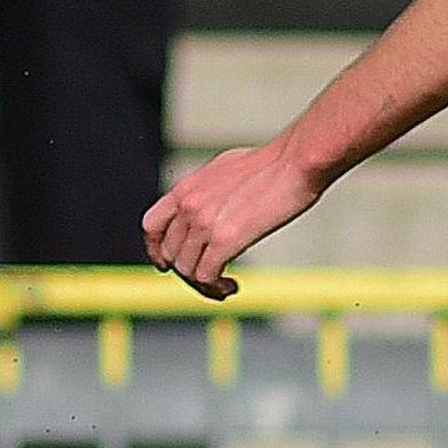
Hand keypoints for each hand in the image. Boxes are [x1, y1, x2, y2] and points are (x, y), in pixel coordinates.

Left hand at [142, 140, 328, 299]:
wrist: (295, 160)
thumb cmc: (272, 163)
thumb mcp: (224, 171)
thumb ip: (209, 193)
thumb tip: (211, 209)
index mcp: (186, 189)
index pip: (152, 226)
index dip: (156, 250)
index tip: (166, 265)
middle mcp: (188, 205)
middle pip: (171, 254)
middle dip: (189, 271)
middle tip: (212, 278)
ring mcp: (204, 222)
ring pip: (186, 269)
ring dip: (205, 284)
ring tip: (225, 285)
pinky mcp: (225, 239)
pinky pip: (205, 276)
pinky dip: (215, 287)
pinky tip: (232, 285)